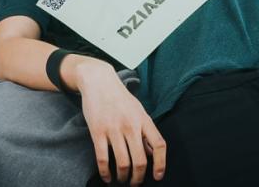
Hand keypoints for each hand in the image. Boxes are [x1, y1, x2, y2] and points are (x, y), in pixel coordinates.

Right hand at [76, 60, 165, 184]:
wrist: (99, 81)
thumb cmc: (120, 97)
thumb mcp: (138, 110)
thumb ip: (145, 131)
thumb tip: (153, 153)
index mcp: (144, 120)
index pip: (159, 145)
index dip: (161, 164)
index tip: (157, 177)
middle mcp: (131, 125)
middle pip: (140, 160)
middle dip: (138, 178)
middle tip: (135, 183)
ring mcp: (113, 128)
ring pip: (123, 163)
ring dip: (123, 177)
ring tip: (121, 180)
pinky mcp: (97, 131)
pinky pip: (103, 158)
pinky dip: (106, 172)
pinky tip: (107, 177)